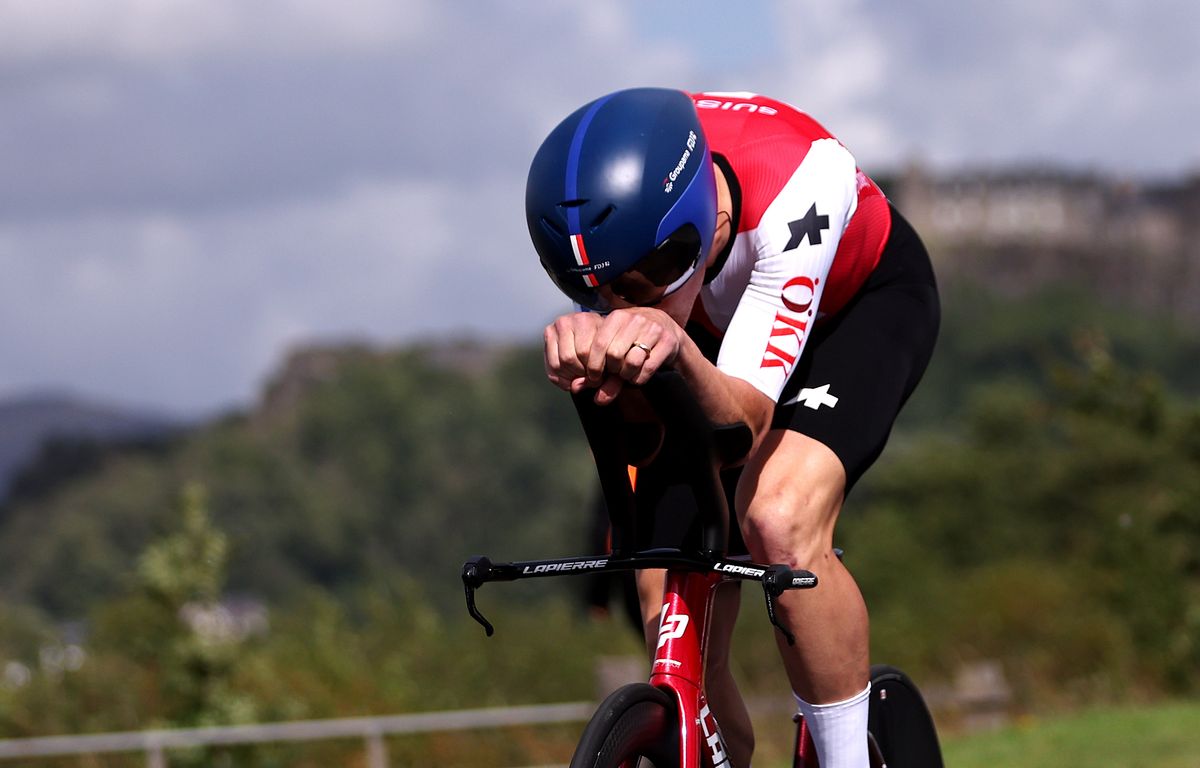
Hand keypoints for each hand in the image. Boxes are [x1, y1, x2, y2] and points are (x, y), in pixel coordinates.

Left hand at [543, 308, 681, 404]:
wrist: (668, 331)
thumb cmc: (634, 342)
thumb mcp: (615, 349)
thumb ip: (597, 369)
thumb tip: (576, 388)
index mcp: (617, 317)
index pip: (598, 343)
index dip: (593, 365)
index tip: (595, 376)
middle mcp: (635, 319)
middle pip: (614, 354)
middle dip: (611, 370)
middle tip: (614, 373)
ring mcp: (653, 329)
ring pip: (632, 361)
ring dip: (626, 375)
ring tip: (626, 374)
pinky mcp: (668, 341)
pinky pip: (648, 368)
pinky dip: (640, 378)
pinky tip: (638, 376)